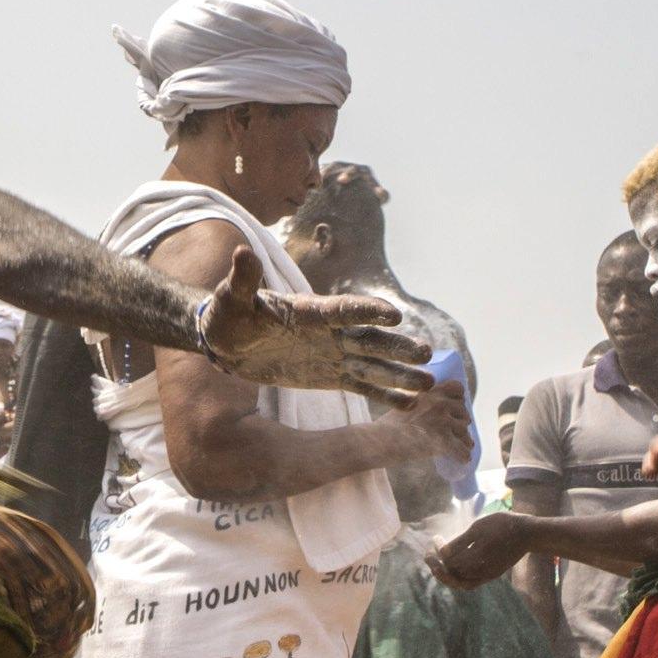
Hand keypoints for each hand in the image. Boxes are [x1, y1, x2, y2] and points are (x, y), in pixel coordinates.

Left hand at [201, 246, 431, 397]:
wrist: (227, 341)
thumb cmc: (229, 315)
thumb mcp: (232, 299)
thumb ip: (243, 280)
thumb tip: (243, 253)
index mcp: (309, 311)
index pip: (342, 310)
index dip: (366, 311)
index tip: (393, 315)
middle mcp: (329, 332)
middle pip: (369, 339)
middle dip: (397, 346)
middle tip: (427, 353)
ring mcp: (333, 354)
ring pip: (373, 364)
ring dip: (401, 373)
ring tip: (430, 381)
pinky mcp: (330, 376)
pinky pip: (362, 386)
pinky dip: (385, 394)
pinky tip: (410, 404)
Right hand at [380, 378, 472, 465]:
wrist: (376, 442)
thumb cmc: (384, 428)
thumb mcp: (403, 405)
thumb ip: (420, 405)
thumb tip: (433, 414)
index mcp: (429, 392)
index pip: (457, 388)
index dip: (458, 400)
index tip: (453, 410)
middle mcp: (439, 404)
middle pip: (464, 413)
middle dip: (459, 424)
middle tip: (453, 434)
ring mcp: (443, 422)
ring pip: (466, 433)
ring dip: (462, 441)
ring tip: (456, 449)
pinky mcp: (443, 441)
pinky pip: (463, 451)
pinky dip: (462, 457)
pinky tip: (459, 460)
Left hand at [425, 510, 533, 589]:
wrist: (527, 533)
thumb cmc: (503, 525)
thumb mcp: (479, 527)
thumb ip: (461, 542)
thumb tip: (443, 552)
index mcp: (476, 556)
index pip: (449, 559)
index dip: (438, 550)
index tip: (435, 538)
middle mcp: (480, 569)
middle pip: (452, 572)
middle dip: (437, 564)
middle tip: (427, 555)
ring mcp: (487, 574)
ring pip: (460, 581)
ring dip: (446, 573)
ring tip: (436, 565)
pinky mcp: (491, 575)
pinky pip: (471, 583)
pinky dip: (458, 579)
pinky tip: (453, 571)